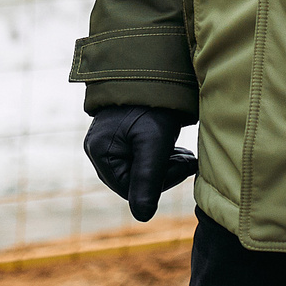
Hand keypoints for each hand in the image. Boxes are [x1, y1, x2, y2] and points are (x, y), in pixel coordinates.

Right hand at [84, 105, 194, 222]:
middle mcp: (97, 149)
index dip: (160, 183)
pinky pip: (139, 159)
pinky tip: (173, 148)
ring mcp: (106, 143)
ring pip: (139, 171)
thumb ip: (148, 179)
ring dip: (164, 166)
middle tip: (188, 159)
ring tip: (184, 154)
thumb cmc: (152, 104)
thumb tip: (143, 217)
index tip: (184, 164)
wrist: (153, 69)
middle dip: (163, 173)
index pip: (130, 189)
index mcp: (99, 152)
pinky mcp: (118, 137)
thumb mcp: (154, 142)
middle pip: (134, 181)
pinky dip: (159, 157)